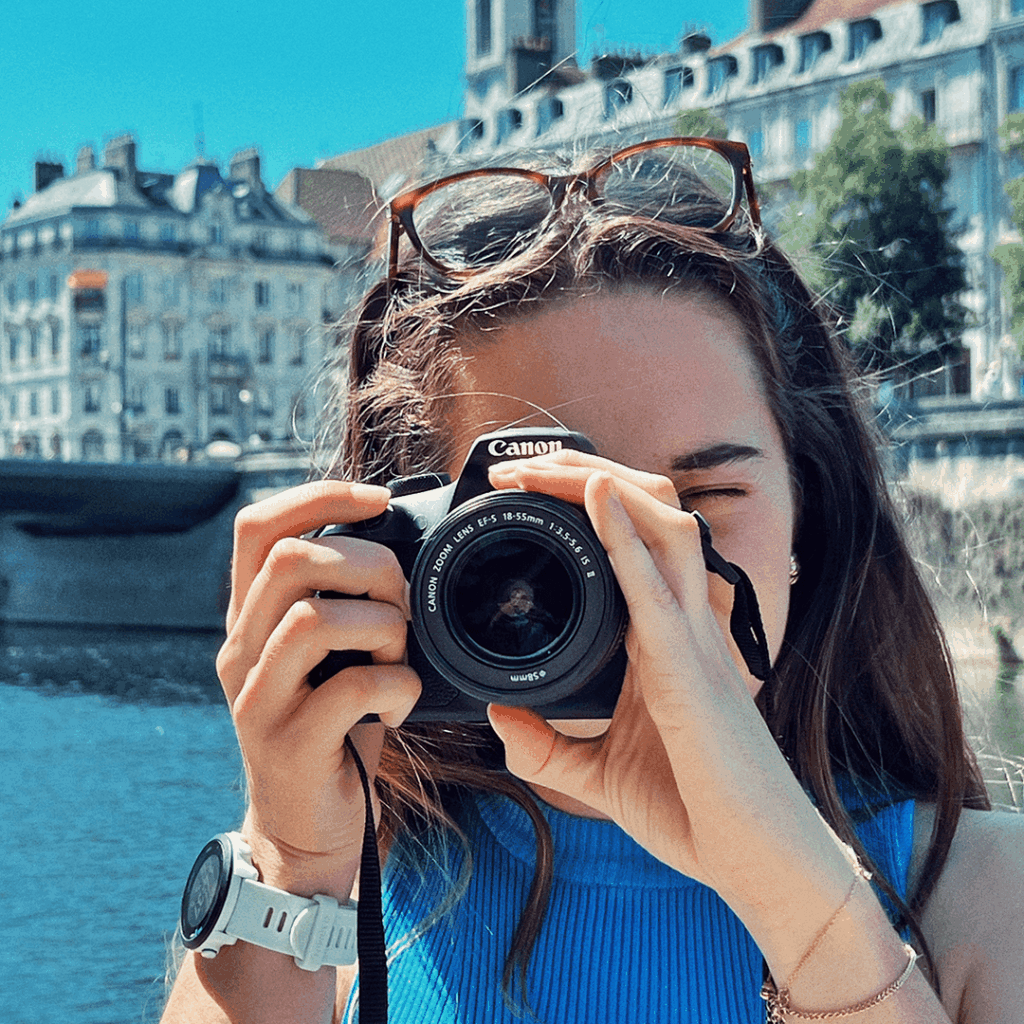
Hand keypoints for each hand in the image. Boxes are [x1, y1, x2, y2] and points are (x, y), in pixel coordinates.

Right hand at [215, 480, 421, 891]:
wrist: (308, 826)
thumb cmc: (336, 728)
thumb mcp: (331, 655)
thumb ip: (344, 603)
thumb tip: (401, 544)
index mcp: (252, 617)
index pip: (259, 527)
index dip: (320, 495)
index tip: (380, 500)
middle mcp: (240, 649)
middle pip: (290, 559)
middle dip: (368, 564)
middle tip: (402, 602)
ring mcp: (257, 697)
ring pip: (313, 617)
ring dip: (383, 626)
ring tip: (400, 656)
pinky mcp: (287, 742)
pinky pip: (350, 688)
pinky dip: (396, 686)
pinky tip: (401, 705)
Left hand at [484, 452, 832, 909]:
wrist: (756, 863)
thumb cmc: (695, 812)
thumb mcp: (600, 775)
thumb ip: (548, 747)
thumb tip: (499, 714)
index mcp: (664, 641)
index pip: (630, 546)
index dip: (584, 508)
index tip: (522, 497)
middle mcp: (685, 626)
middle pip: (650, 516)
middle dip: (587, 476)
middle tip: (520, 470)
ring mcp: (694, 642)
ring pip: (662, 527)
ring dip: (601, 486)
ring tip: (542, 469)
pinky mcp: (690, 671)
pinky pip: (655, 587)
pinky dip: (623, 536)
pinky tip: (594, 497)